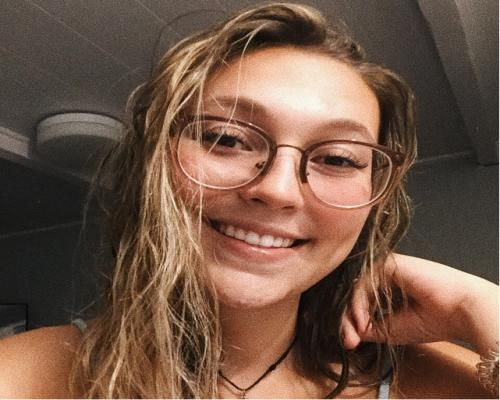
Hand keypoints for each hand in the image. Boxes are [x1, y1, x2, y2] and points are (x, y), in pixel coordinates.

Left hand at [341, 253, 498, 354]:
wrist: (460, 312)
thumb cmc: (432, 321)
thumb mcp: (390, 330)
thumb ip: (366, 328)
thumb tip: (345, 332)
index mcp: (384, 292)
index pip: (356, 303)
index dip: (349, 322)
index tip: (350, 342)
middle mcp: (381, 278)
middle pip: (352, 294)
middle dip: (346, 318)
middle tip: (349, 340)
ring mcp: (383, 269)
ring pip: (354, 288)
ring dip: (351, 312)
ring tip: (358, 331)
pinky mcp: (386, 264)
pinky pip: (363, 282)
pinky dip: (358, 302)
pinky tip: (363, 318)